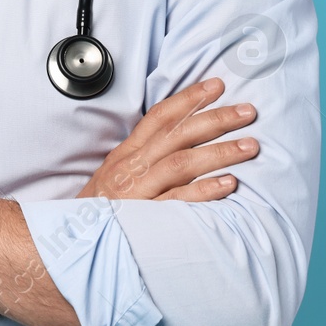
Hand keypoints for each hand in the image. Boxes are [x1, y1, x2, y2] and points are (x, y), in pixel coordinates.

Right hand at [79, 77, 257, 200]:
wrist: (75, 239)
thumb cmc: (102, 208)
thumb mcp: (118, 174)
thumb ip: (146, 157)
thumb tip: (181, 140)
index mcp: (128, 153)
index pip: (160, 117)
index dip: (188, 99)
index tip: (216, 86)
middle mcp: (133, 167)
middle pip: (177, 134)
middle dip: (215, 119)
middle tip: (248, 111)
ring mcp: (139, 190)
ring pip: (181, 163)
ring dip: (219, 152)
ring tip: (250, 146)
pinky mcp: (145, 217)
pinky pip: (178, 200)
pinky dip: (204, 190)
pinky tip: (229, 184)